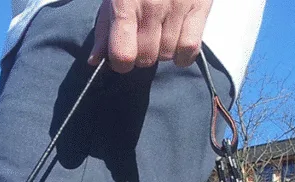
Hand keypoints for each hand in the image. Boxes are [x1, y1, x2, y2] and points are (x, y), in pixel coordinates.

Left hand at [88, 0, 214, 72]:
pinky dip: (183, 53)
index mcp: (125, 2)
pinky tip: (177, 41)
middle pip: (146, 58)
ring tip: (161, 32)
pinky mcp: (199, 6)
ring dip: (162, 51)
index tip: (123, 55)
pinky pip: (190, 48)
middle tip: (144, 38)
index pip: (123, 55)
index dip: (121, 63)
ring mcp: (176, 6)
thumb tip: (95, 60)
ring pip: (167, 55)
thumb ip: (105, 28)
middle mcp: (151, 6)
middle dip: (142, 55)